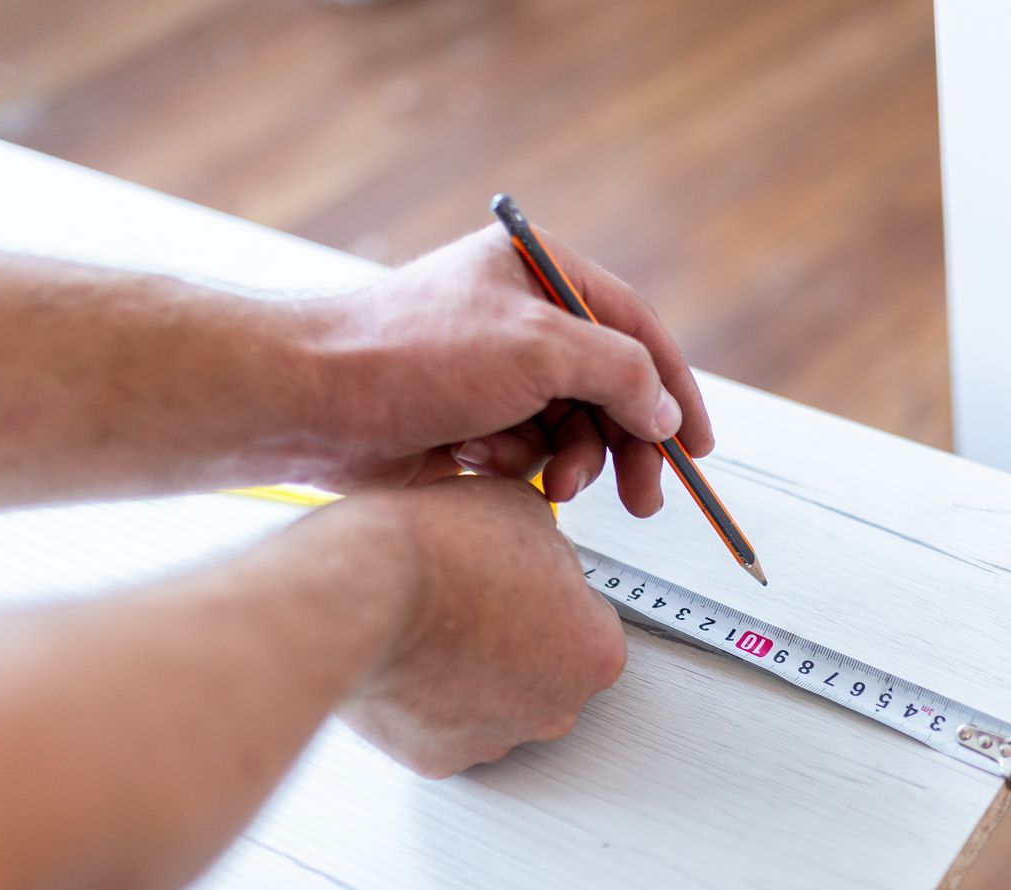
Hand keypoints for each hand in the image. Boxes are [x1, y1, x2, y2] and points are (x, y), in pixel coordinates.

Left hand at [289, 224, 713, 516]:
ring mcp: (495, 373)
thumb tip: (664, 413)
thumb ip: (622, 374)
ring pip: (573, 429)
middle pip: (611, 388)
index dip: (674, 390)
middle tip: (643, 498)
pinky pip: (528, 453)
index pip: (636, 329)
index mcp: (541, 272)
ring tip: (551, 483)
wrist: (312, 402)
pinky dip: (517, 465)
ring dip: (570, 461)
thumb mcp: (539, 347)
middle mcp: (521, 319)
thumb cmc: (409, 354)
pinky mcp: (470, 421)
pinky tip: (481, 461)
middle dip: (627, 445)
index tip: (699, 446)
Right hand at [325, 476, 626, 776]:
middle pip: (544, 674)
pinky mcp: (437, 758)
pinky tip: (406, 658)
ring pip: (491, 705)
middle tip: (470, 600)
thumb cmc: (439, 555)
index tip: (518, 579)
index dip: (548, 592)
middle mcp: (557, 709)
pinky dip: (422, 701)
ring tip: (429, 625)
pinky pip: (437, 728)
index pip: (586, 623)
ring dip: (468, 672)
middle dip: (513, 642)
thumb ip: (545, 538)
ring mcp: (497, 739)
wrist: (362, 594)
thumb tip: (535, 538)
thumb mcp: (521, 506)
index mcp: (595, 652)